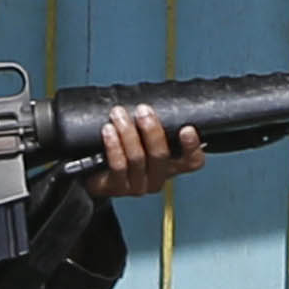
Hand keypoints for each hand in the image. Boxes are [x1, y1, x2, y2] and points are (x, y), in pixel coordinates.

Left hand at [92, 103, 206, 197]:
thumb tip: (149, 101)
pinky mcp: (119, 188)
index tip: (186, 129)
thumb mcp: (142, 136)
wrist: (95, 175)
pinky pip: (118, 166)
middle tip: (143, 111)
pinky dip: (114, 146)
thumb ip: (151, 123)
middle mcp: (158, 178)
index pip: (192, 161)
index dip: (193, 147)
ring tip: (118, 115)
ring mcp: (139, 185)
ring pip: (138, 158)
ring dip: (128, 133)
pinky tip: (108, 131)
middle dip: (151, 130)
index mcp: (171, 166)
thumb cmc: (125, 150)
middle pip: (161, 156)